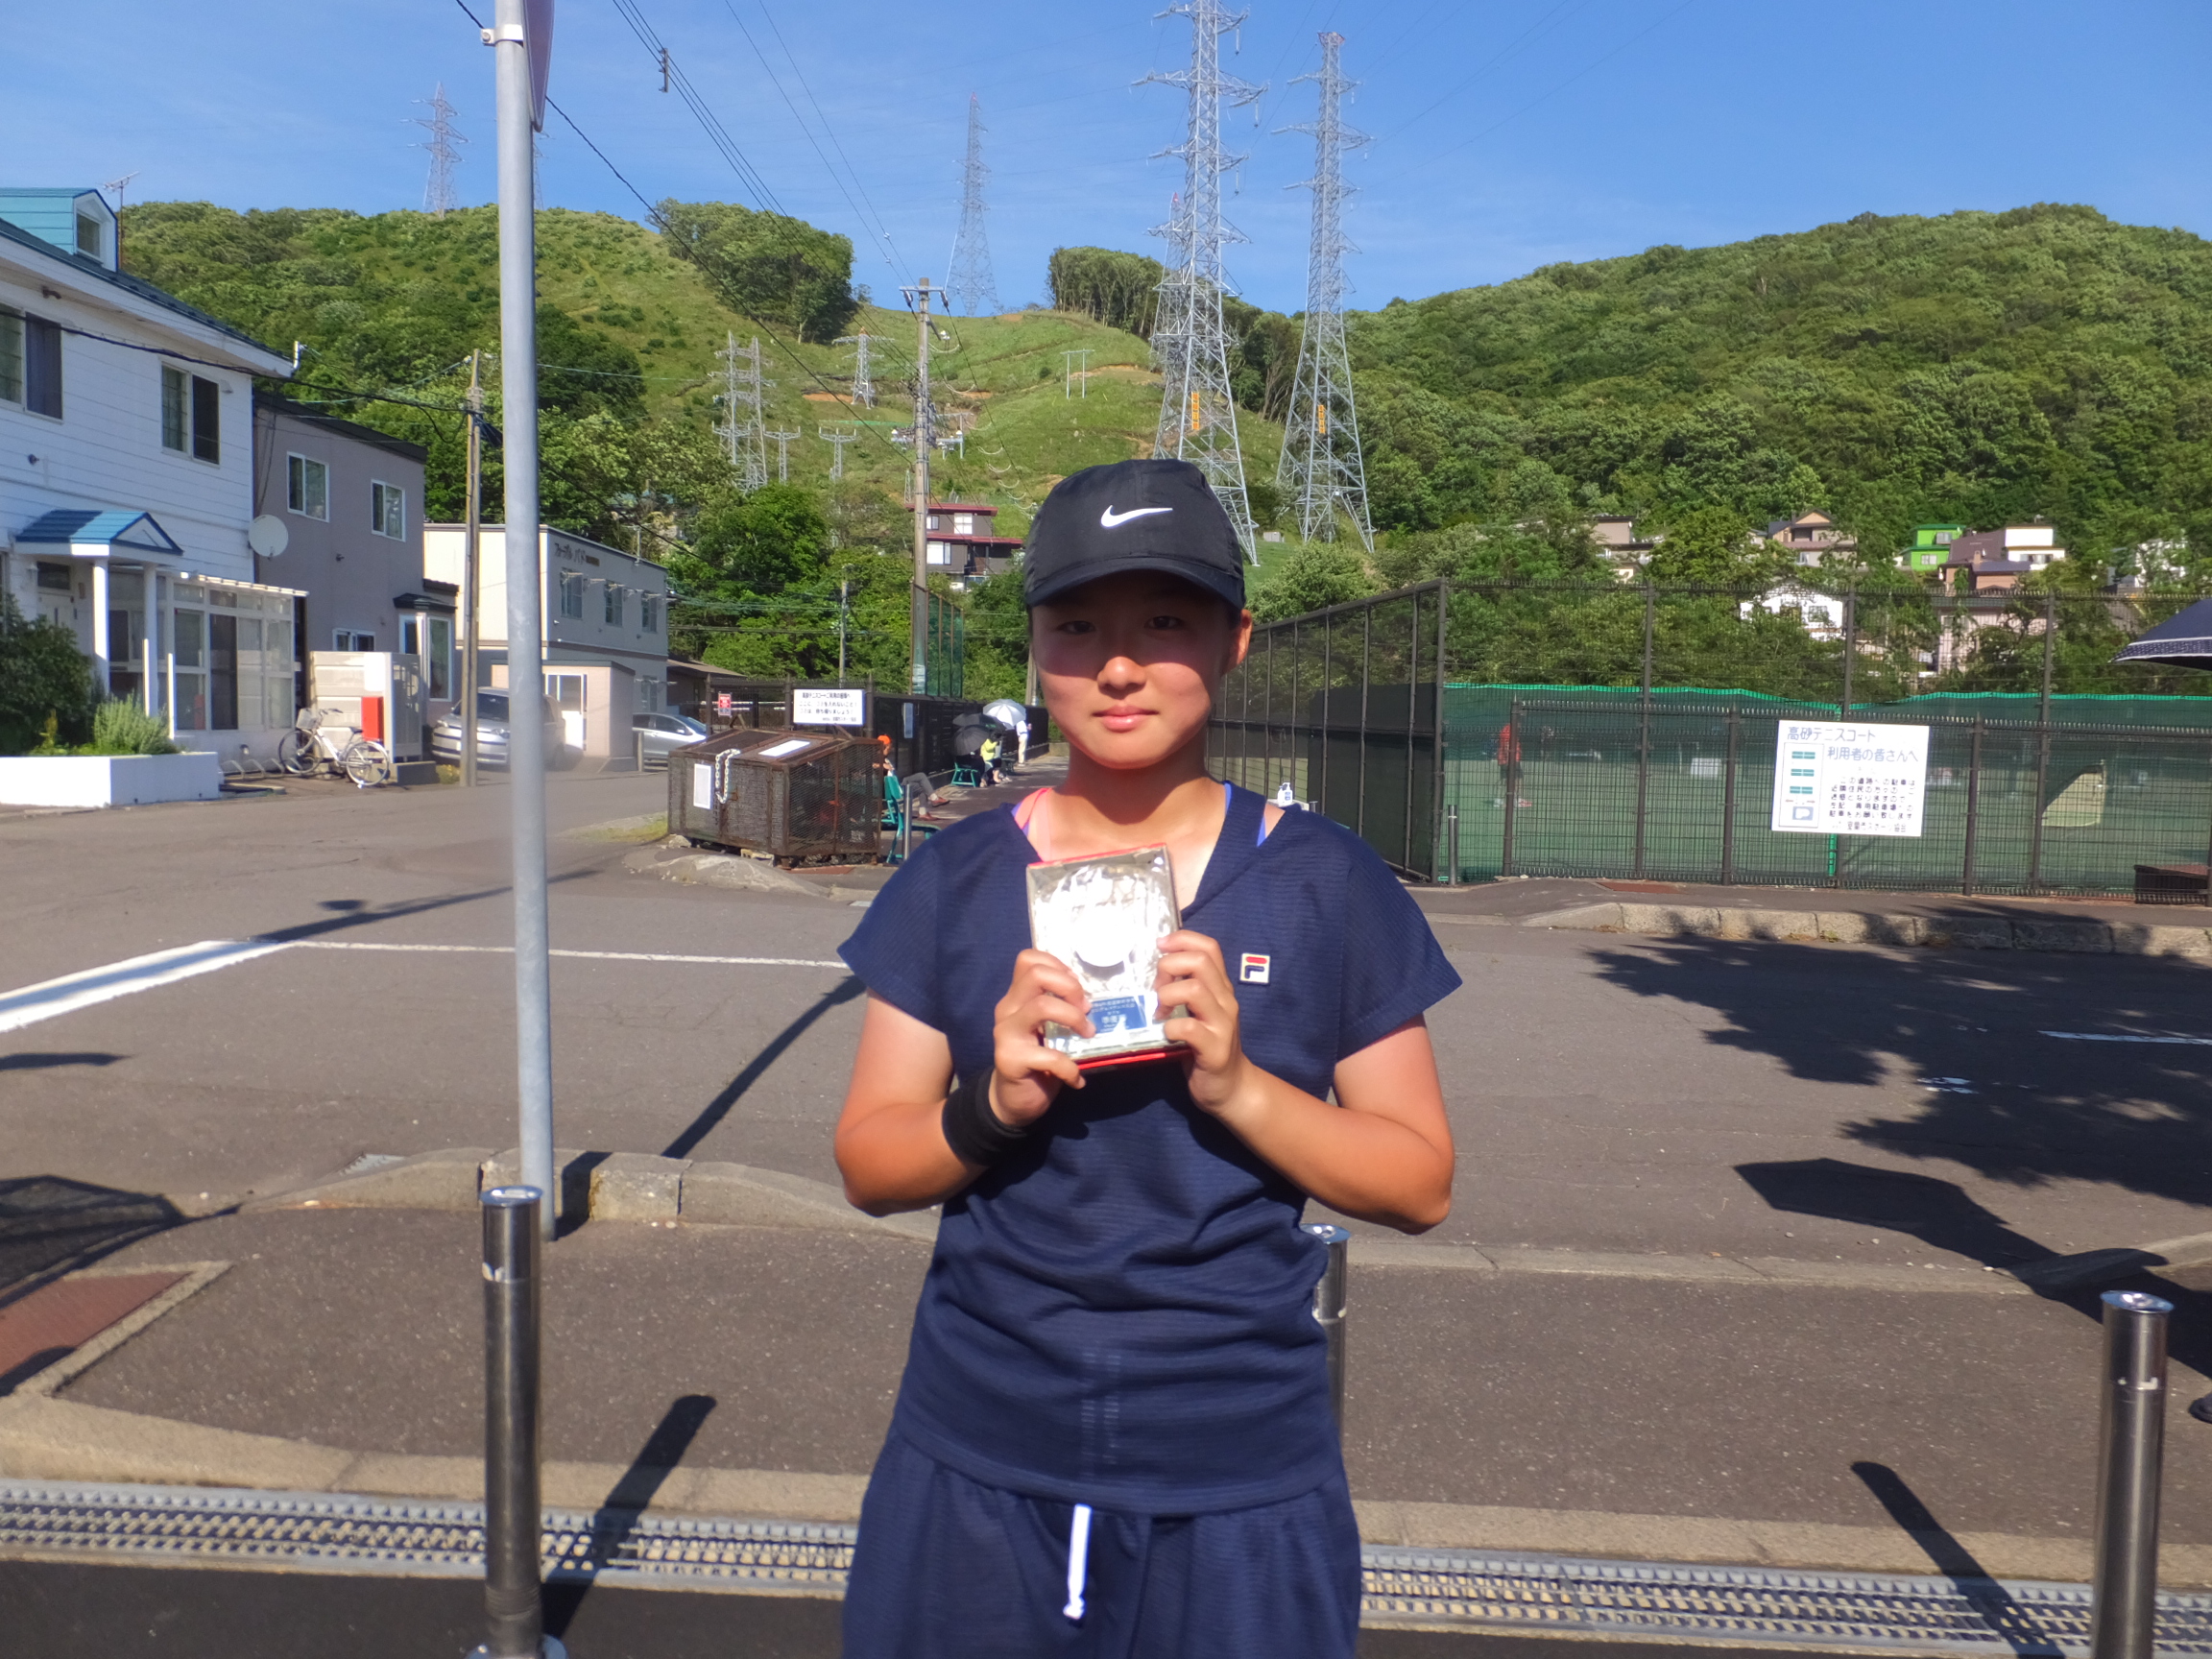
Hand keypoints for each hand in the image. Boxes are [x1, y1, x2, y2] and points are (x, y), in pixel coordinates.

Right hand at [990, 948, 1090, 1126]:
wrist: (1013, 1101)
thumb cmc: (1038, 1062)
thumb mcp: (1048, 1030)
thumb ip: (1059, 1009)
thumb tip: (1091, 1000)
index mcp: (1017, 997)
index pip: (1029, 959)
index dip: (1058, 966)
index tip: (1077, 989)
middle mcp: (1008, 1009)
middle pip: (1036, 974)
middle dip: (1070, 988)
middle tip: (1085, 1010)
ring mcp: (1007, 1033)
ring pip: (1042, 1006)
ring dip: (1073, 1019)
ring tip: (1087, 1035)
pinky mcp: (1010, 1059)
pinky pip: (1049, 1056)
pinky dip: (1070, 1068)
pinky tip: (1077, 1079)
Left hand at [1156, 930, 1250, 1115]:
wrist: (1231, 1087)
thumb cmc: (1206, 1046)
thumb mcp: (1199, 1012)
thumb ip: (1185, 989)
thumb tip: (1155, 969)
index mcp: (1221, 988)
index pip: (1209, 947)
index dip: (1183, 939)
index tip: (1160, 945)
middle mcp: (1226, 1001)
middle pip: (1201, 962)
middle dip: (1170, 966)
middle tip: (1157, 986)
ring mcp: (1223, 1024)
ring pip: (1196, 990)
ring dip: (1168, 995)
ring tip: (1159, 1011)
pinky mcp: (1214, 1049)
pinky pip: (1188, 1028)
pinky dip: (1170, 1028)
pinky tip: (1166, 1035)